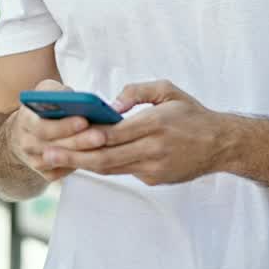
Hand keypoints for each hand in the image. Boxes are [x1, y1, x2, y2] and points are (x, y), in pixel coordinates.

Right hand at [7, 79, 108, 182]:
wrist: (27, 130)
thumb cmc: (43, 107)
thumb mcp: (46, 91)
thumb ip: (58, 92)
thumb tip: (77, 99)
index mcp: (25, 120)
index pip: (42, 126)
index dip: (64, 125)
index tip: (84, 120)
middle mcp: (26, 143)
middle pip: (54, 146)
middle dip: (79, 141)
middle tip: (102, 136)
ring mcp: (35, 161)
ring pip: (61, 161)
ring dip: (83, 154)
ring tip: (104, 145)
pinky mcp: (46, 173)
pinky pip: (65, 171)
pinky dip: (80, 164)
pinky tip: (97, 155)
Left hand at [44, 81, 228, 186]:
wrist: (220, 144)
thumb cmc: (191, 113)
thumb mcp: (168, 90)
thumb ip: (137, 90)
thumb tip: (112, 104)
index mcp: (155, 123)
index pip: (113, 133)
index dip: (86, 136)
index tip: (62, 134)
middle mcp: (153, 148)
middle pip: (105, 157)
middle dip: (74, 157)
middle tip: (48, 154)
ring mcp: (154, 167)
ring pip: (111, 168)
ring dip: (83, 165)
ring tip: (58, 160)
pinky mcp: (155, 178)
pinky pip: (124, 171)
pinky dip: (104, 166)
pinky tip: (85, 161)